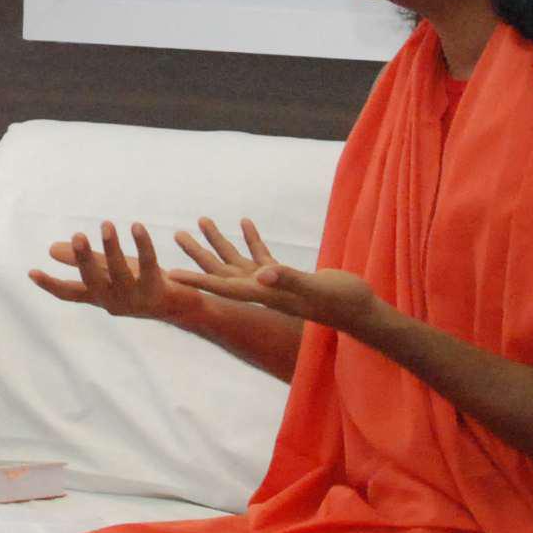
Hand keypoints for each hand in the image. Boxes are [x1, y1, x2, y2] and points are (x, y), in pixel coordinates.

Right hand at [31, 221, 187, 322]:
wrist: (181, 306)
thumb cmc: (142, 285)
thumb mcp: (111, 272)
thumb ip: (86, 260)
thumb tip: (51, 249)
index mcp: (100, 298)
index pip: (70, 294)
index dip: (51, 284)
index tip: (32, 271)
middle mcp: (113, 302)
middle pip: (93, 281)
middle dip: (84, 259)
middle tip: (77, 236)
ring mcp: (135, 299)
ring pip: (120, 272)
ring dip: (113, 247)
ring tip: (107, 224)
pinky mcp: (156, 290)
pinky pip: (148, 264)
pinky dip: (142, 244)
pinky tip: (137, 227)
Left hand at [173, 217, 378, 333]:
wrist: (362, 312)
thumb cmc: (342, 301)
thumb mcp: (316, 288)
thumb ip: (288, 279)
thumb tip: (261, 274)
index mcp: (265, 295)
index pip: (224, 287)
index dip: (197, 280)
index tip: (171, 274)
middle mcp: (264, 291)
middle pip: (223, 272)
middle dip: (199, 254)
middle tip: (176, 235)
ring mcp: (274, 284)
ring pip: (238, 261)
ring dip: (220, 241)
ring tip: (202, 220)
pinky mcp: (286, 276)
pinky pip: (262, 255)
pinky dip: (252, 239)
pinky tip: (244, 222)